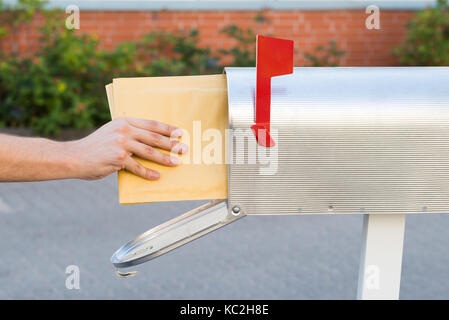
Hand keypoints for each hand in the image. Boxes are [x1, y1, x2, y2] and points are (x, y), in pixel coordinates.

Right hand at [69, 117, 187, 179]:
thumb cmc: (95, 147)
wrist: (74, 157)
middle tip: (184, 149)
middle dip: (171, 144)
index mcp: (124, 121)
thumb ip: (128, 134)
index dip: (168, 128)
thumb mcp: (112, 132)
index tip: (180, 133)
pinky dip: (148, 173)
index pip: (151, 124)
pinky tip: (156, 177)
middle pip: (154, 137)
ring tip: (176, 163)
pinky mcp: (118, 158)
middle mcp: (124, 130)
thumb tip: (150, 142)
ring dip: (165, 158)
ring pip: (149, 152)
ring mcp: (121, 143)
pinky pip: (138, 167)